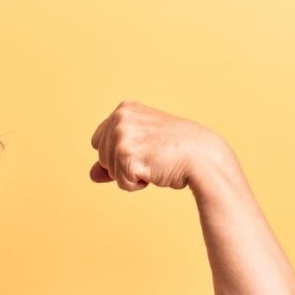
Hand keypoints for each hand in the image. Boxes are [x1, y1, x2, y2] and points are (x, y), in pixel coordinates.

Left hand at [89, 100, 221, 191]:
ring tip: (154, 162)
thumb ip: (113, 158)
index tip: (144, 147)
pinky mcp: (126, 155)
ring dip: (131, 175)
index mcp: (124, 109)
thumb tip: (92, 175)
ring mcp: (122, 136)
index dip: (117, 153)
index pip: (97, 142)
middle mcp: (120, 118)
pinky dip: (136, 185)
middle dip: (123, 165)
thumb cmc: (175, 151)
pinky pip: (121, 183)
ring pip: (109, 172)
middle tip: (152, 156)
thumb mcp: (141, 146)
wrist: (203, 157)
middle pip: (101, 158)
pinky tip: (154, 171)